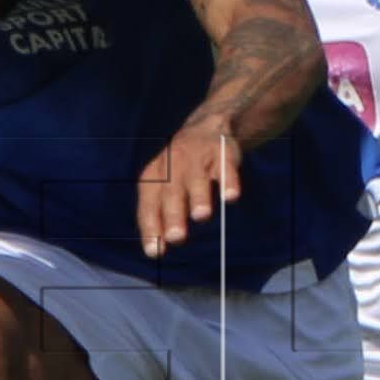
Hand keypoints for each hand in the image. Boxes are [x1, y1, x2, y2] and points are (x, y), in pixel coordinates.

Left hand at [137, 109, 242, 256]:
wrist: (206, 127)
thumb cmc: (181, 169)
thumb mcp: (164, 186)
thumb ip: (161, 214)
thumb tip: (155, 250)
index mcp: (154, 177)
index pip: (149, 206)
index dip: (151, 228)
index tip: (155, 252)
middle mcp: (173, 166)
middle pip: (171, 194)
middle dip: (173, 215)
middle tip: (175, 237)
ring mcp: (198, 157)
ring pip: (197, 180)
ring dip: (199, 197)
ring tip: (201, 216)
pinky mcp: (222, 152)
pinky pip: (226, 168)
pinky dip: (228, 181)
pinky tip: (230, 197)